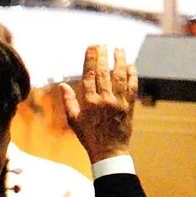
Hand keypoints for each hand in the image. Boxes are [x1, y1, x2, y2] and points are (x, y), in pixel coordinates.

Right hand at [60, 44, 136, 163]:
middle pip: (104, 73)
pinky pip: (132, 87)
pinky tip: (131, 65)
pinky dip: (132, 75)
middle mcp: (104, 101)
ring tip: (119, 49)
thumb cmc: (88, 137)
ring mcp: (119, 103)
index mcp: (89, 103)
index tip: (92, 47)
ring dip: (120, 61)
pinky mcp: (130, 107)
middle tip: (104, 44)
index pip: (90, 76)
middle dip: (103, 56)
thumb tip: (63, 85)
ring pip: (120, 77)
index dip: (91, 60)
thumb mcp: (73, 121)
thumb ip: (68, 102)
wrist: (108, 152)